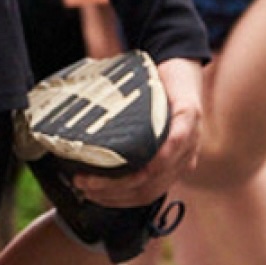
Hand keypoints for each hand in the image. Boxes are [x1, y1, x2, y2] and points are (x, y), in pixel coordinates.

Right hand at [58, 52, 202, 213]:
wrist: (178, 64)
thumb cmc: (151, 97)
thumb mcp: (135, 127)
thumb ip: (121, 146)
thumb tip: (75, 157)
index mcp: (168, 167)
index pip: (143, 196)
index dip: (114, 200)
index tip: (88, 195)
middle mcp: (181, 160)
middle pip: (148, 191)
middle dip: (112, 193)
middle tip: (83, 185)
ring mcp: (190, 140)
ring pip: (161, 174)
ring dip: (127, 179)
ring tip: (96, 174)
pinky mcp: (191, 116)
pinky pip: (178, 142)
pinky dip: (161, 155)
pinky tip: (144, 160)